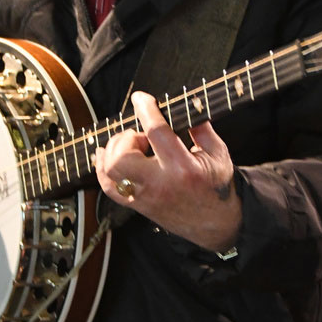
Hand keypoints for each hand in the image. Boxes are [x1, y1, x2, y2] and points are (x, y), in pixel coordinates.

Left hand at [95, 91, 241, 252]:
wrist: (216, 224)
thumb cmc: (217, 186)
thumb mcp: (218, 154)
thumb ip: (201, 128)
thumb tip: (187, 105)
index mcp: (183, 168)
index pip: (157, 132)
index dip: (146, 110)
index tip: (141, 98)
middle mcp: (160, 184)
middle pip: (123, 157)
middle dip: (126, 138)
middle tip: (141, 138)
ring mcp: (145, 197)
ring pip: (111, 171)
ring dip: (115, 151)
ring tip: (133, 148)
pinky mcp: (138, 206)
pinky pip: (108, 186)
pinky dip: (102, 167)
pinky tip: (108, 155)